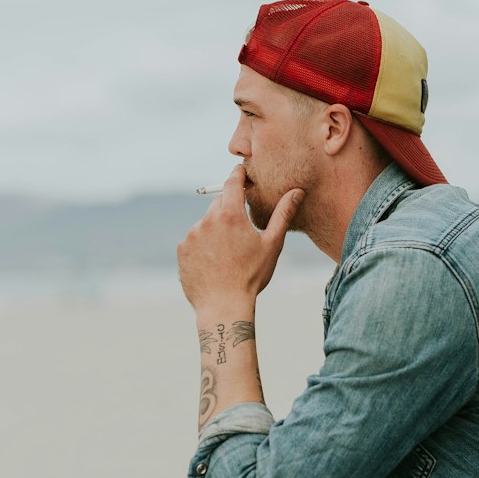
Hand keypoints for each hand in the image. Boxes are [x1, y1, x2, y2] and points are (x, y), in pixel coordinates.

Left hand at [177, 165, 304, 308]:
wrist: (223, 306)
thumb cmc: (251, 276)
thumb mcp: (272, 244)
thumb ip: (283, 214)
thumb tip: (296, 191)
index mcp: (231, 215)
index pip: (232, 183)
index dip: (237, 174)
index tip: (240, 170)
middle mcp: (207, 220)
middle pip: (219, 203)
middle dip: (230, 209)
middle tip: (241, 228)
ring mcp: (192, 235)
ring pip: (206, 222)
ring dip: (216, 229)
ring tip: (228, 253)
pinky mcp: (182, 249)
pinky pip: (194, 239)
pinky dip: (203, 244)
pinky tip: (214, 261)